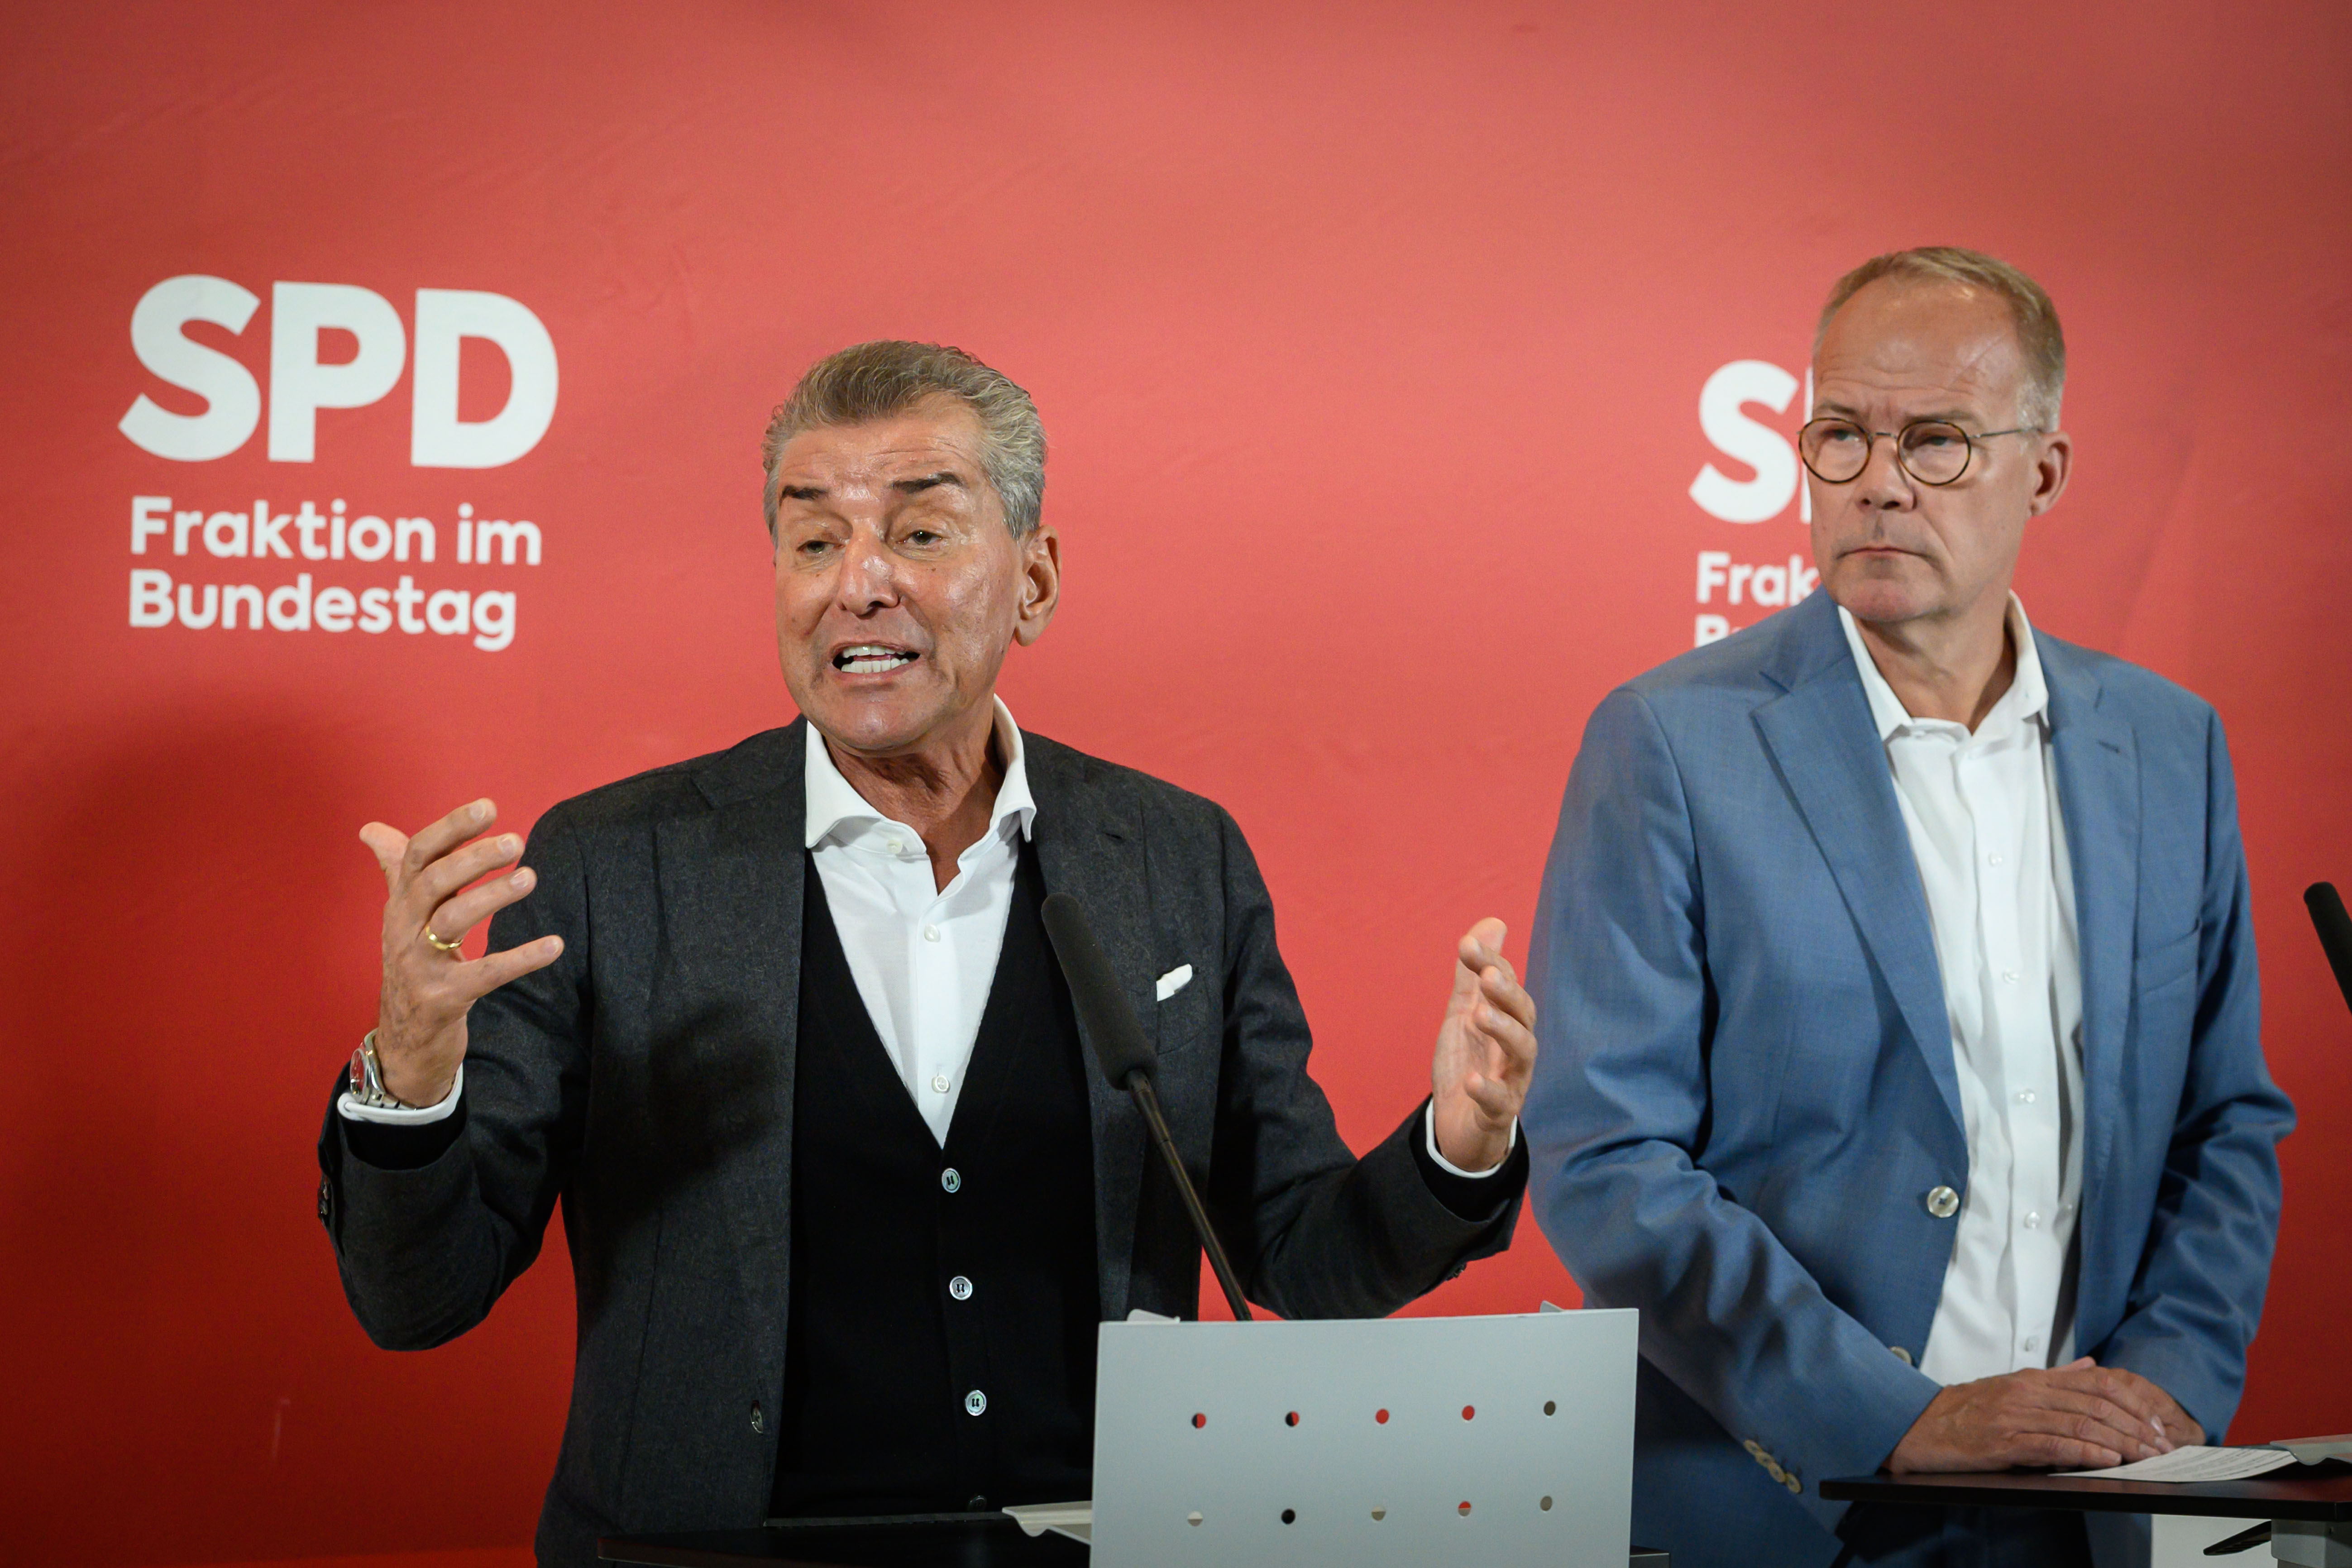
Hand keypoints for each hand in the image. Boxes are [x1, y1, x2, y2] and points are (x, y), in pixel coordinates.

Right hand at [360, 799, 563, 1105]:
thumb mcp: (403, 918)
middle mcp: (403, 930)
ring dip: (491, 897)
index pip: (417, 855)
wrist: (404, 1040)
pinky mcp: (442, 999)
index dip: (451, 829)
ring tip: (530, 878)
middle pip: (432, 883)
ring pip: (451, 922)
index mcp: (400, 904)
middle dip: (472, 858)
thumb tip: (371, 828)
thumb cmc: (413, 966)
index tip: (489, 806)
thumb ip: (397, 872)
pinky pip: (484, 974)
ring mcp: (419, 966)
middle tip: (516, 841)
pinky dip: (520, 959)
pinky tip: (554, 945)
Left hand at [1429, 918, 1536, 1171]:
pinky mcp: (1499, 1113)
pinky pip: (1501, 1103)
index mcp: (1508, 1021)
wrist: (1459, 1125)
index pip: (1505, 986)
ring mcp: (1512, 1081)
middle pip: (1523, 1016)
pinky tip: (1472, 1079)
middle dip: (1507, 993)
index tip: (1465, 943)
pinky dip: (1487, 1091)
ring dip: (1503, 1031)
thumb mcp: (1464, 1014)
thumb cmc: (1469, 1062)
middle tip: (1487, 976)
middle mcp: (1516, 1048)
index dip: (1489, 963)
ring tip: (1479, 1015)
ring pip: (1522, 1054)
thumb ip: (1474, 974)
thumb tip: (1492, 923)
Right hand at [1888, 1359, 2189, 1472]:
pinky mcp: (2005, 1442)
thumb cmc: (1966, 1409)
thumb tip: (2091, 1366)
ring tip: (2145, 1456)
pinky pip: (2053, 1445)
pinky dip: (2085, 1452)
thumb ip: (2055, 1377)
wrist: (1920, 1425)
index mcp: (2033, 1379)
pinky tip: (2107, 1459)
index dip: (2132, 1401)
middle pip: (2095, 1404)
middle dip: (2136, 1427)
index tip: (2155, 1422)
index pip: (2095, 1382)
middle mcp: (2028, 1393)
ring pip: (2081, 1423)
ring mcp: (2016, 1416)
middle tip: (2161, 1445)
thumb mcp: (2012, 1385)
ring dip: (2121, 1442)